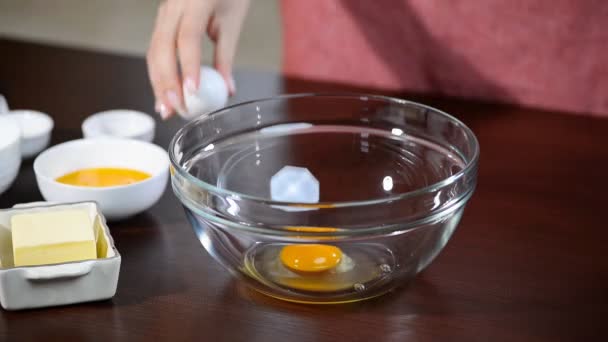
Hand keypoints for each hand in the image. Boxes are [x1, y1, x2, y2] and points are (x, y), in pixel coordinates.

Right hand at [147, 0, 248, 118]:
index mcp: (196, 1)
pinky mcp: (162, 21)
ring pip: (153, 50)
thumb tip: (227, 89)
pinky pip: (154, 50)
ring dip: (158, 82)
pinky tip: (162, 94)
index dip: (188, 66)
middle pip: (163, 46)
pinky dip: (157, 74)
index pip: (188, 36)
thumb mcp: (232, 22)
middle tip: (175, 108)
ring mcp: (164, 12)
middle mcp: (174, 5)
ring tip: (166, 109)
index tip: (193, 90)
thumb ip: (226, 57)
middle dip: (166, 81)